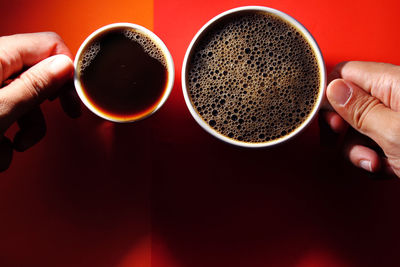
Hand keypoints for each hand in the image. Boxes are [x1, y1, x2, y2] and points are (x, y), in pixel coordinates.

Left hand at [0, 32, 80, 170]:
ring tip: (11, 150)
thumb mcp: (0, 109)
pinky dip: (5, 135)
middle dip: (43, 110)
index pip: (49, 46)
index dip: (68, 71)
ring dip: (25, 130)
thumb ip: (35, 86)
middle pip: (38, 77)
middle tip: (59, 121)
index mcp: (0, 55)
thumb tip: (65, 67)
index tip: (76, 98)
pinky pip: (5, 110)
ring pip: (23, 100)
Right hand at [324, 61, 399, 177]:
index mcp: (393, 82)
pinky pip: (375, 142)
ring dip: (359, 150)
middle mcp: (394, 95)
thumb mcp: (394, 131)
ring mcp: (398, 116)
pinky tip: (387, 168)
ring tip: (374, 163)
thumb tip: (332, 89)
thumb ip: (360, 109)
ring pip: (359, 128)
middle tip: (341, 140)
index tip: (328, 120)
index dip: (329, 96)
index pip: (345, 73)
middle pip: (348, 103)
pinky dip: (376, 158)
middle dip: (342, 129)